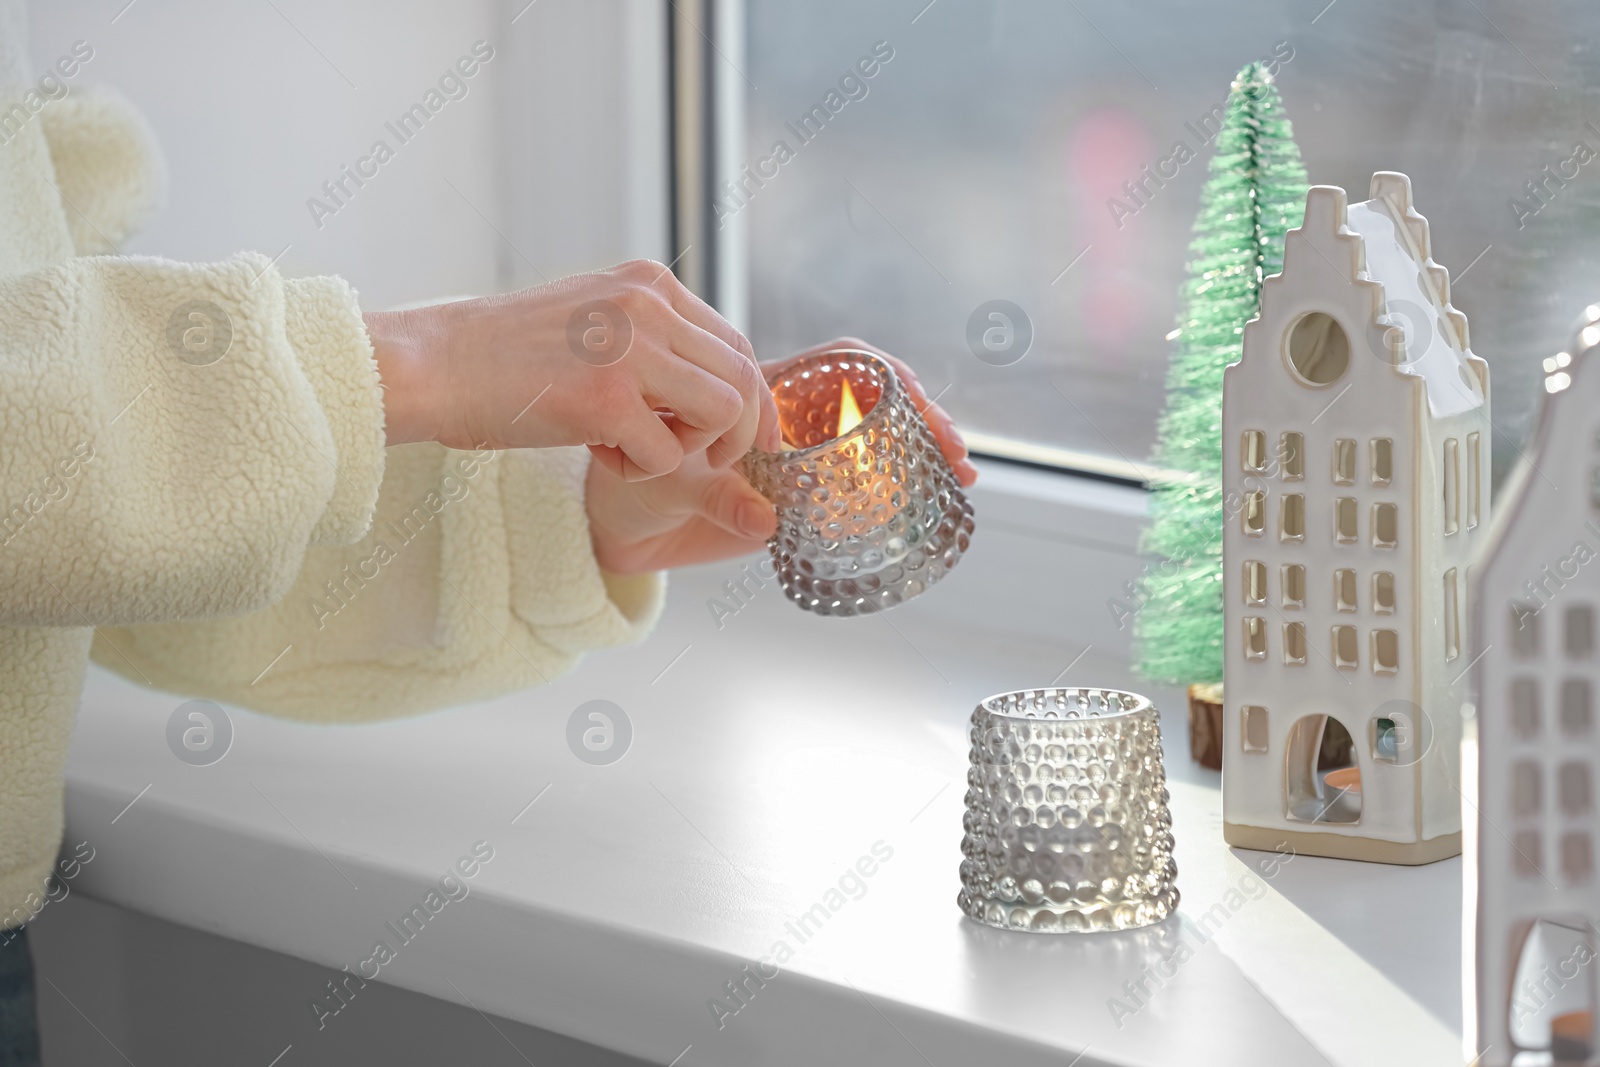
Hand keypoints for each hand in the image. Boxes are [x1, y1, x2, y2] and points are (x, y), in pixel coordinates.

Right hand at [364, 260, 780, 478]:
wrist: (432, 364)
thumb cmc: (504, 355)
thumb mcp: (592, 317)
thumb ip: (651, 334)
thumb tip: (711, 379)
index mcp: (648, 283)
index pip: (735, 342)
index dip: (754, 397)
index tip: (753, 438)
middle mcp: (647, 306)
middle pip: (741, 377)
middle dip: (736, 433)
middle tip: (706, 461)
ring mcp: (628, 349)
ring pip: (720, 414)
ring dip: (690, 450)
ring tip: (638, 449)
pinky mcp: (604, 398)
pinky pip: (667, 457)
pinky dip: (641, 471)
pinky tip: (598, 455)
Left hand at [587, 337, 976, 574]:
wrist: (622, 523)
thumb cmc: (636, 480)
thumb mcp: (669, 480)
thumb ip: (716, 498)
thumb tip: (765, 520)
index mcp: (761, 390)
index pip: (835, 362)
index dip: (881, 374)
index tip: (913, 396)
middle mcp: (791, 418)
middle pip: (873, 398)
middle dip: (922, 415)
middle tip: (954, 447)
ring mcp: (804, 456)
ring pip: (876, 438)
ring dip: (923, 450)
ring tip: (960, 474)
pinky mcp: (807, 496)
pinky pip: (863, 482)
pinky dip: (902, 484)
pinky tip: (938, 494)